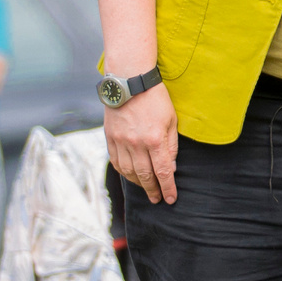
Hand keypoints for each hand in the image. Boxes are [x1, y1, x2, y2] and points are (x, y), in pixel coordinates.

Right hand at [105, 82, 178, 204]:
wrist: (129, 81)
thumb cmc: (155, 99)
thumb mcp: (172, 120)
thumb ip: (171, 146)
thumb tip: (170, 168)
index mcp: (155, 139)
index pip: (162, 172)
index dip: (167, 188)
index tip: (170, 199)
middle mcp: (136, 144)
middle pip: (145, 176)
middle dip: (153, 190)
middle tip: (157, 199)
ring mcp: (121, 141)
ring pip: (128, 172)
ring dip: (138, 184)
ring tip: (146, 188)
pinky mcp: (110, 137)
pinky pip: (116, 161)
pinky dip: (123, 172)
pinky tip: (130, 176)